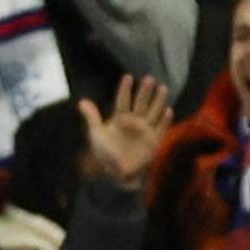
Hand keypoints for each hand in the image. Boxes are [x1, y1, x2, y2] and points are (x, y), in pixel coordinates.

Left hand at [78, 75, 172, 190]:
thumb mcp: (96, 134)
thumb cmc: (105, 153)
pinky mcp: (154, 141)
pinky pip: (161, 128)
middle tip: (149, 78)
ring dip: (158, 101)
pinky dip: (165, 120)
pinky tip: (168, 110)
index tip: (128, 77)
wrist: (117, 173)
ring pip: (153, 111)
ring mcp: (145, 130)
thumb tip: (81, 101)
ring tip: (163, 87)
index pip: (123, 100)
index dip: (125, 89)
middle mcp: (134, 121)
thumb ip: (92, 117)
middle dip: (144, 91)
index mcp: (120, 118)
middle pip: (140, 103)